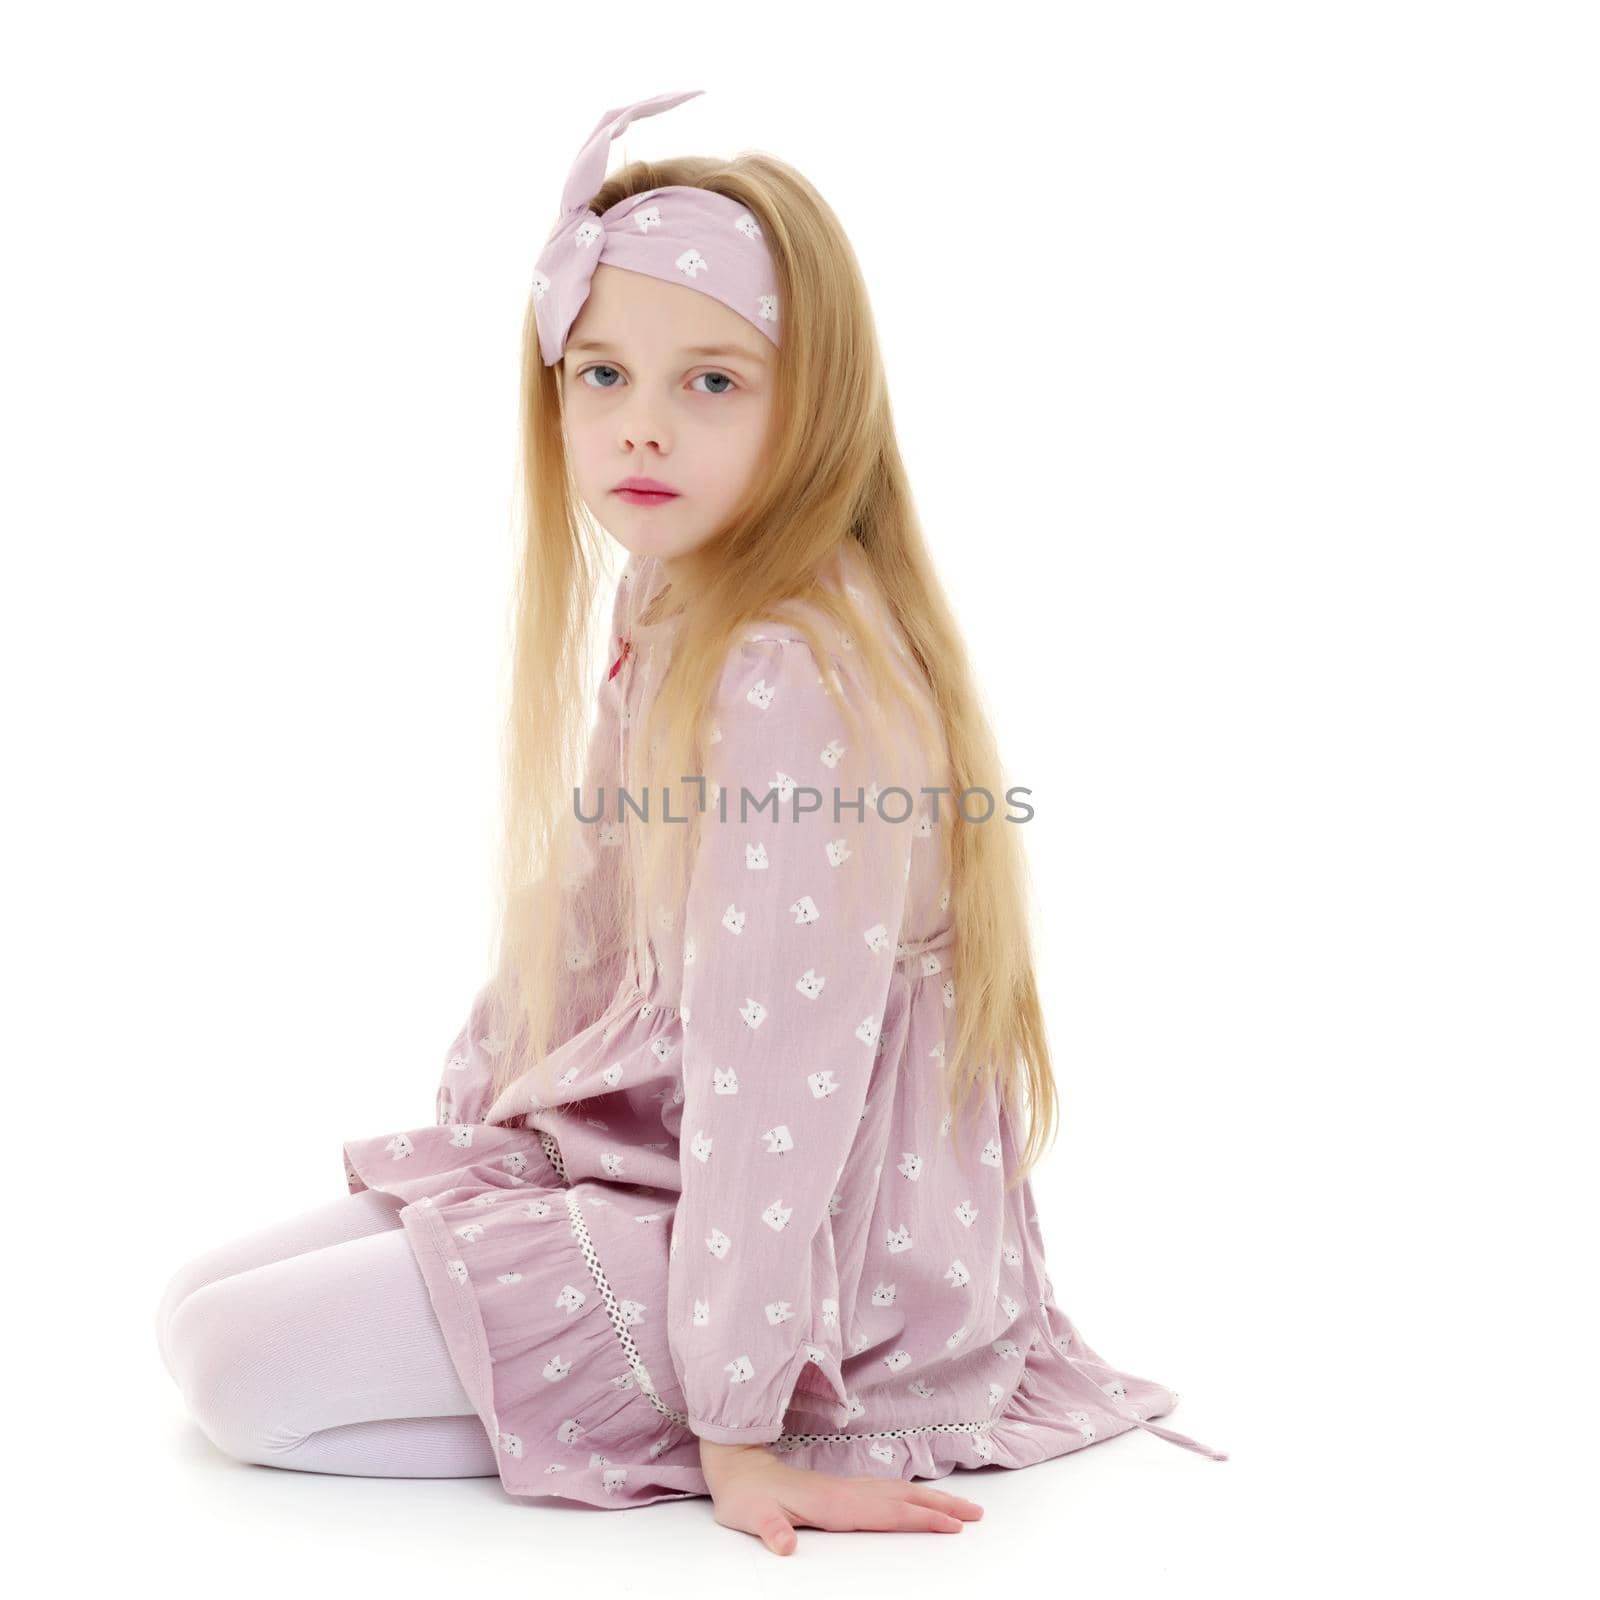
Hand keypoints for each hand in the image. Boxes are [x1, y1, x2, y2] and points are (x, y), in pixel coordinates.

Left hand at [698, 1440, 983, 1555]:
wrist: (736, 1467)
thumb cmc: (746, 1498)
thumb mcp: (752, 1517)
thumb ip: (771, 1530)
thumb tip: (785, 1545)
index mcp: (832, 1503)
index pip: (886, 1513)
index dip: (919, 1519)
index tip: (952, 1525)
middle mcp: (846, 1493)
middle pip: (903, 1498)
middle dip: (941, 1505)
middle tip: (976, 1514)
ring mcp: (846, 1489)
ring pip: (898, 1493)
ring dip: (932, 1499)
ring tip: (962, 1507)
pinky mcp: (842, 1491)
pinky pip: (887, 1493)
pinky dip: (911, 1497)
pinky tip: (920, 1500)